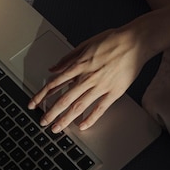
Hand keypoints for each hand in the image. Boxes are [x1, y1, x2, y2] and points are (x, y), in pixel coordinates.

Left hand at [28, 24, 152, 132]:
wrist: (136, 41)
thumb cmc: (112, 40)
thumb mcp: (85, 45)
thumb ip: (67, 59)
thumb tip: (52, 69)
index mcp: (78, 65)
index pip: (54, 84)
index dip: (42, 95)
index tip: (33, 104)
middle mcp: (87, 78)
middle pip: (64, 99)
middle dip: (51, 113)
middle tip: (42, 122)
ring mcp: (100, 86)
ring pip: (78, 106)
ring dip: (65, 119)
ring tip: (57, 128)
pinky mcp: (114, 92)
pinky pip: (100, 108)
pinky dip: (90, 118)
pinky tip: (82, 126)